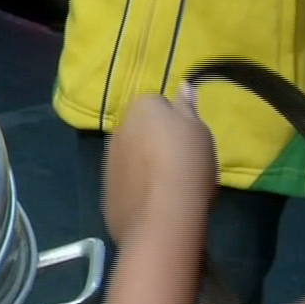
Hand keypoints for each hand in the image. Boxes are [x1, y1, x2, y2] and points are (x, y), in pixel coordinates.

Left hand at [104, 87, 218, 247]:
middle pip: (140, 128)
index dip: (174, 120)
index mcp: (140, 108)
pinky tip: (154, 200)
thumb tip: (182, 86)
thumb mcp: (199, 132)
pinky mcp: (105, 187)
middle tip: (181, 160)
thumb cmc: (188, 165)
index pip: (156, 103)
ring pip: (130, 154)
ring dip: (144, 163)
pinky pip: (125, 179)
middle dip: (155, 140)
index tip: (188, 138)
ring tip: (168, 184)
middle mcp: (117, 128)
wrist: (162, 217)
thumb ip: (187, 108)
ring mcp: (108, 158)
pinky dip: (136, 185)